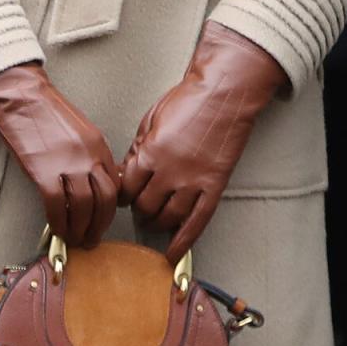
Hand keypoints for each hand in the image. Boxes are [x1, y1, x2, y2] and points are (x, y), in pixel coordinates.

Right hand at [0, 63, 118, 246]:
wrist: (21, 95)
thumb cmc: (46, 111)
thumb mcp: (80, 131)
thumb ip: (90, 156)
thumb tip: (91, 185)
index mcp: (99, 146)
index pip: (114, 186)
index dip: (109, 211)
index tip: (101, 222)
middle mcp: (88, 156)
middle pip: (105, 201)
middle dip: (99, 226)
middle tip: (91, 239)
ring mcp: (67, 163)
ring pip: (83, 207)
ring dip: (79, 229)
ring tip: (72, 238)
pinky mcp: (43, 169)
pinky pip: (56, 205)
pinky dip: (58, 222)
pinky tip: (55, 228)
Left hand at [119, 20, 286, 262]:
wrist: (223, 93)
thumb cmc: (187, 100)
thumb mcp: (151, 119)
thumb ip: (138, 148)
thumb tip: (128, 171)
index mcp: (150, 153)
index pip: (127, 188)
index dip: (123, 194)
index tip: (124, 196)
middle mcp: (169, 172)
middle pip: (145, 206)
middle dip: (139, 209)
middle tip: (140, 207)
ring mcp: (193, 182)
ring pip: (168, 218)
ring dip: (158, 223)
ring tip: (155, 221)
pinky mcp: (214, 186)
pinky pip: (197, 222)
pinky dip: (184, 241)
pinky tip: (175, 252)